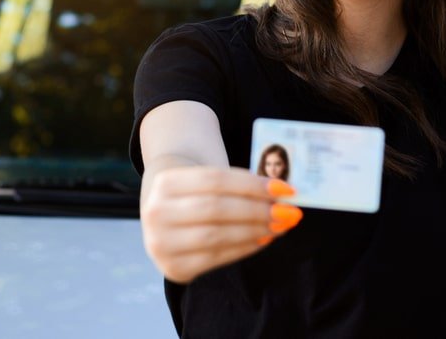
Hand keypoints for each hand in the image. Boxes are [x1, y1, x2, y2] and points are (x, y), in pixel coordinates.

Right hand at [140, 166, 301, 282]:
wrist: (164, 213)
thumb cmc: (195, 192)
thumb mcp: (206, 178)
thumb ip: (239, 185)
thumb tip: (283, 195)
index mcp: (165, 182)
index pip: (216, 180)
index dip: (252, 185)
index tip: (285, 189)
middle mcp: (157, 213)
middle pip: (216, 208)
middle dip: (257, 210)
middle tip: (288, 211)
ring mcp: (161, 244)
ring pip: (217, 235)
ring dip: (255, 230)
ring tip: (280, 226)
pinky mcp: (173, 268)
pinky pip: (217, 257)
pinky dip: (245, 248)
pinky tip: (262, 239)